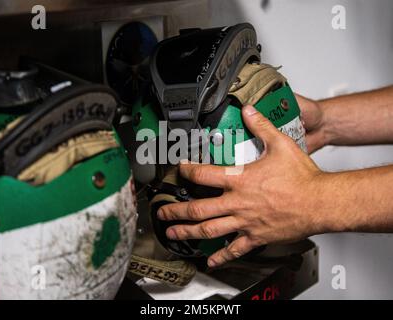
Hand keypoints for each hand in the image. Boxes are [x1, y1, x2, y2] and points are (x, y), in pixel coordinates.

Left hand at [158, 105, 332, 266]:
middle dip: (176, 210)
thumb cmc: (302, 178)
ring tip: (173, 233)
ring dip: (188, 232)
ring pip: (209, 230)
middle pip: (198, 209)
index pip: (204, 175)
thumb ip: (261, 126)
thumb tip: (248, 111)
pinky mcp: (256, 237)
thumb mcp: (281, 144)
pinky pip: (235, 250)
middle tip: (162, 212)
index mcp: (240, 180)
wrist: (321, 203)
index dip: (188, 171)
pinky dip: (221, 257)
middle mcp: (238, 203)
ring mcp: (245, 222)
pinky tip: (211, 262)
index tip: (180, 170)